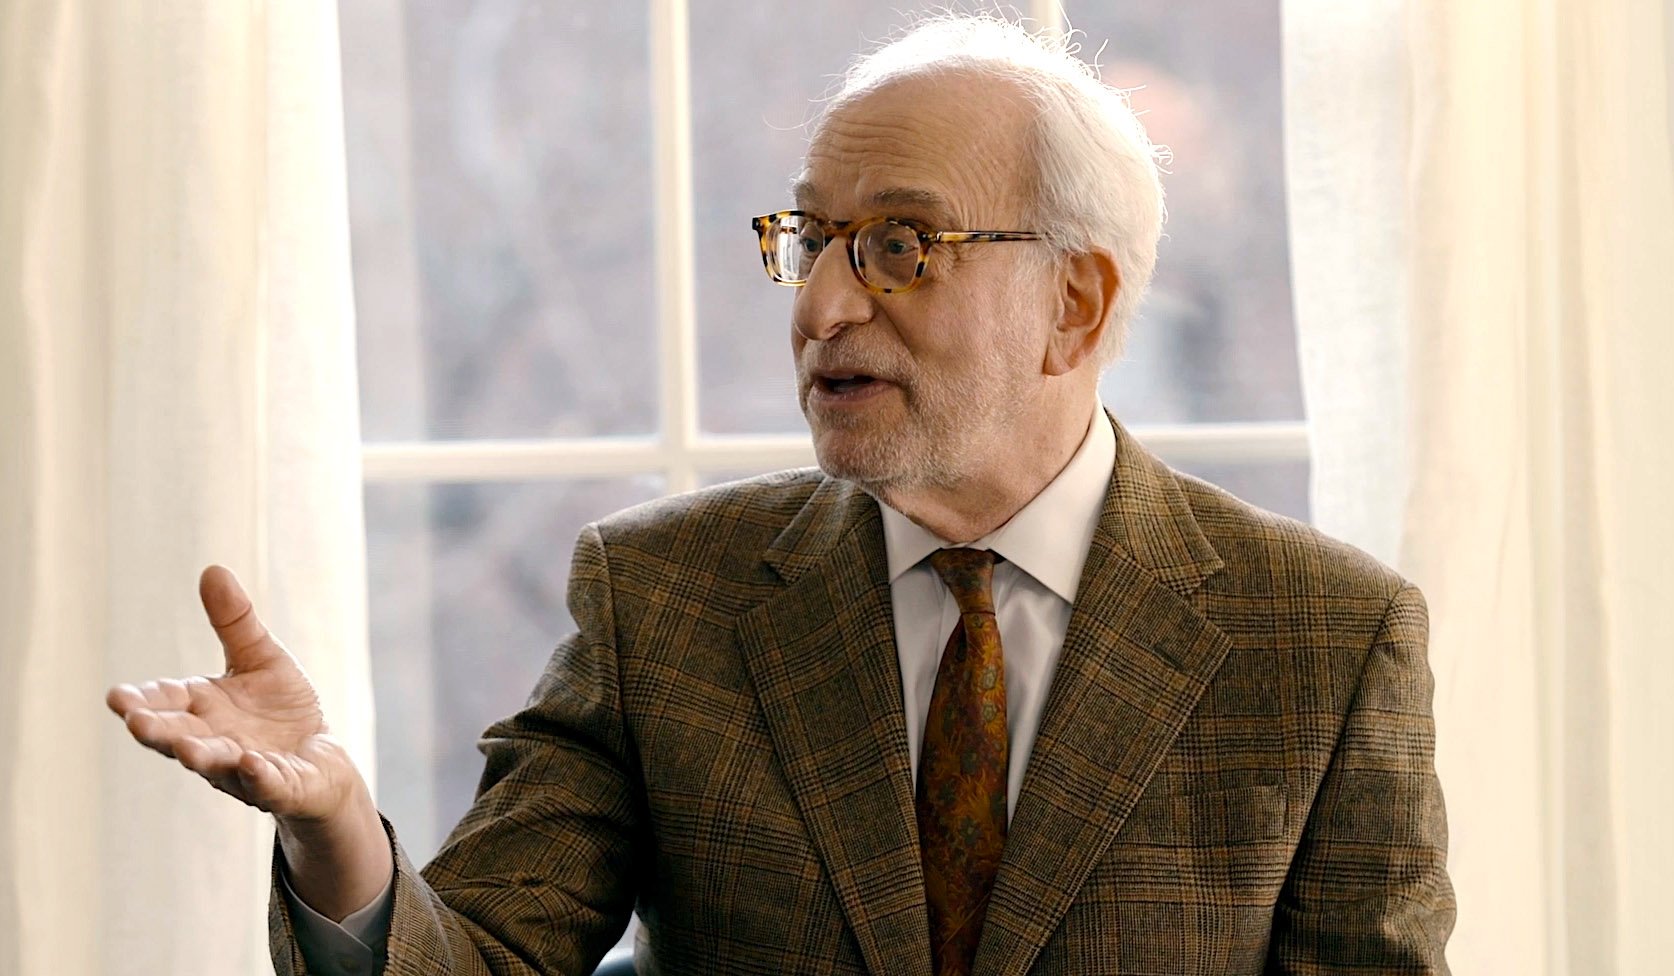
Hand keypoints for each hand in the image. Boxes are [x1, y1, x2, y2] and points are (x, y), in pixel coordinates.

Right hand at [106, 565, 362, 823]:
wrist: (321, 760)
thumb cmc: (281, 710)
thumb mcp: (261, 658)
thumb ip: (235, 623)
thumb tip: (212, 569)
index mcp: (204, 710)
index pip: (166, 703)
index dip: (142, 702)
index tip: (117, 697)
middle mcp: (215, 742)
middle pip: (180, 738)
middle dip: (159, 732)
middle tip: (135, 723)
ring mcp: (244, 769)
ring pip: (218, 764)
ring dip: (202, 757)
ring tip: (187, 750)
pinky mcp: (282, 787)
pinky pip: (268, 784)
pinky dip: (258, 776)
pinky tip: (252, 765)